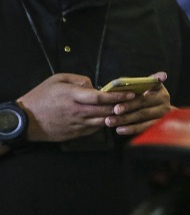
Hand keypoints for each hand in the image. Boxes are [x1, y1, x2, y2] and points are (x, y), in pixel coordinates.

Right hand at [18, 74, 139, 142]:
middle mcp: (77, 112)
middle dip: (123, 107)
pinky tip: (112, 119)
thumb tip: (94, 85)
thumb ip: (78, 80)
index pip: (100, 97)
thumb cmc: (41, 97)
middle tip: (137, 103)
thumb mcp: (57, 80)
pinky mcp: (76, 134)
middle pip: (106, 111)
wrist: (26, 120)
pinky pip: (95, 129)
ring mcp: (77, 124)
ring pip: (103, 122)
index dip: (118, 96)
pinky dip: (105, 124)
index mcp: (73, 96)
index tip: (131, 93)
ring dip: (117, 117)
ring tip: (129, 111)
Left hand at [104, 72, 170, 135]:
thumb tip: (119, 82)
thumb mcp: (141, 89)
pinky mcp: (159, 125)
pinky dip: (131, 129)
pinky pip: (144, 127)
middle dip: (128, 105)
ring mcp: (163, 113)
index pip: (152, 83)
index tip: (134, 85)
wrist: (155, 113)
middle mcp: (163, 99)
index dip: (147, 81)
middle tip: (115, 109)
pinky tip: (119, 130)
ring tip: (110, 121)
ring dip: (125, 119)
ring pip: (142, 115)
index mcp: (158, 88)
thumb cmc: (142, 98)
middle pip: (144, 101)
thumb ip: (132, 85)